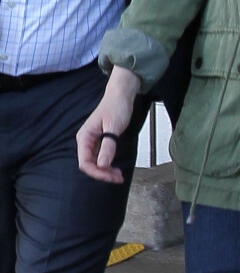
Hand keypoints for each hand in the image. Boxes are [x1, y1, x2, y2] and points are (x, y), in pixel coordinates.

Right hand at [77, 66, 140, 182]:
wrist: (121, 94)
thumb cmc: (116, 106)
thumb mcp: (114, 126)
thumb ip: (108, 146)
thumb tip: (102, 165)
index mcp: (85, 136)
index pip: (85, 162)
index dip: (96, 172)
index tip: (110, 175)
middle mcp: (86, 140)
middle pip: (89, 165)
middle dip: (103, 174)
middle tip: (118, 177)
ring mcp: (92, 141)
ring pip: (95, 163)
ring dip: (106, 171)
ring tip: (119, 175)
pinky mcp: (100, 141)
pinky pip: (100, 157)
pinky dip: (108, 165)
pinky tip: (115, 168)